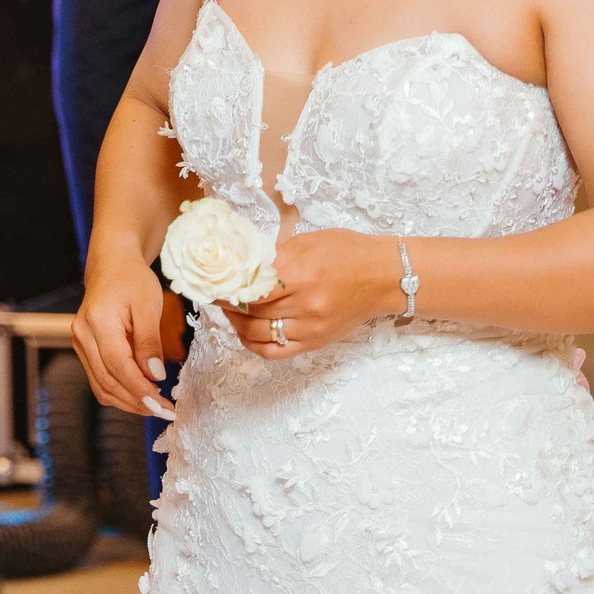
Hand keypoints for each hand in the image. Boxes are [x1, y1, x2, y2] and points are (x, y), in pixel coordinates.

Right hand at [75, 258, 180, 418]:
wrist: (112, 265)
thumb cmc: (132, 280)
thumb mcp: (149, 306)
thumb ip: (150, 342)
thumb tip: (155, 376)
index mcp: (97, 321)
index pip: (118, 366)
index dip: (141, 390)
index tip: (164, 406)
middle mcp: (82, 335)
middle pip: (107, 381)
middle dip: (137, 402)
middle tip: (165, 412)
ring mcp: (80, 343)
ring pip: (101, 386)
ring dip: (128, 402)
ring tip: (156, 407)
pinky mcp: (85, 349)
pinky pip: (100, 379)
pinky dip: (120, 392)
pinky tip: (141, 395)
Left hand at [221, 228, 402, 357]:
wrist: (383, 276)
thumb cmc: (346, 252)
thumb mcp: (305, 243)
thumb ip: (272, 258)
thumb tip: (238, 267)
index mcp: (300, 274)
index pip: (249, 289)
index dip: (225, 289)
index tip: (210, 284)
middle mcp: (305, 305)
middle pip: (251, 310)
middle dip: (227, 304)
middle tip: (215, 295)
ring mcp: (311, 327)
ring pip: (258, 333)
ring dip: (236, 323)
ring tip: (229, 310)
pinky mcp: (316, 342)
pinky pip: (275, 351)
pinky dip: (253, 344)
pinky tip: (245, 331)